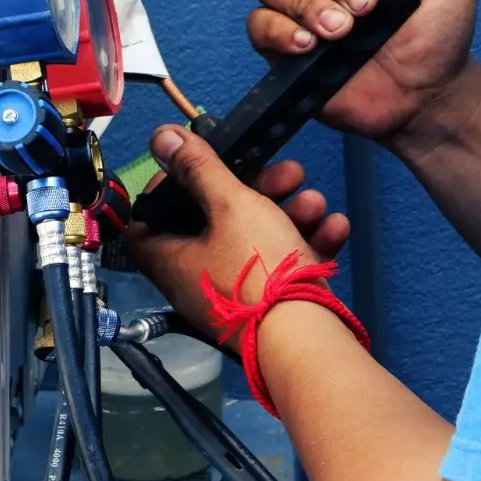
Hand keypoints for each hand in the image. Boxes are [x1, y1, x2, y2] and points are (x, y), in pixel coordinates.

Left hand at [125, 126, 350, 354]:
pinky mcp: (269, 307)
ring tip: (314, 199)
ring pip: (255, 241)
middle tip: (284, 173)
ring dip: (287, 212)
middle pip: (213, 223)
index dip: (165, 189)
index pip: (146, 220)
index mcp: (170, 259)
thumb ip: (199, 168)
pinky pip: (281, 267)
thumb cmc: (260, 273)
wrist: (308, 342)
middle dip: (252, 190)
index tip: (196, 166)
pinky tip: (334, 227)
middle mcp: (195, 280)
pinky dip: (305, 243)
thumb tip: (161, 137)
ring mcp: (234, 296)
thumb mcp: (231, 205)